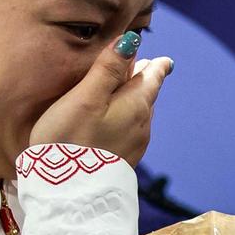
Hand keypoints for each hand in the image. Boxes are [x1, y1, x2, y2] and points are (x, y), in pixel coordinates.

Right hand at [30, 36, 172, 164]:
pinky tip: (116, 121)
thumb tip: (132, 40)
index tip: (164, 60)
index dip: (155, 66)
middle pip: (147, 95)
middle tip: (148, 68)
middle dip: (145, 80)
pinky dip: (127, 118)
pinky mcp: (124, 161)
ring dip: (136, 99)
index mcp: (137, 105)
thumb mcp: (86, 97)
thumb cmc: (70, 140)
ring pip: (141, 114)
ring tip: (130, 90)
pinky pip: (131, 131)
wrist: (69, 193)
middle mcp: (143, 125)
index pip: (153, 78)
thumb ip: (108, 68)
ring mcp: (135, 146)